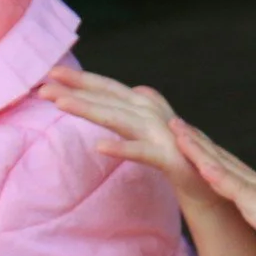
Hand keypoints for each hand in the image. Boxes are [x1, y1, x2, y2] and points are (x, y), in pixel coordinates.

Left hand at [38, 68, 226, 213]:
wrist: (213, 181)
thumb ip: (145, 107)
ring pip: (118, 118)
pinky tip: (99, 147)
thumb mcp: (160, 128)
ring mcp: (161, 134)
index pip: (108, 89)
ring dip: (89, 110)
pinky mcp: (169, 158)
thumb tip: (137, 89)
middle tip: (43, 86)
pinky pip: (142, 153)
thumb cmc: (183, 154)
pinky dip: (122, 148)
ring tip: (60, 103)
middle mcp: (151, 114)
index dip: (81, 80)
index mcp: (146, 107)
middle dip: (75, 90)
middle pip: (108, 99)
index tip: (51, 74)